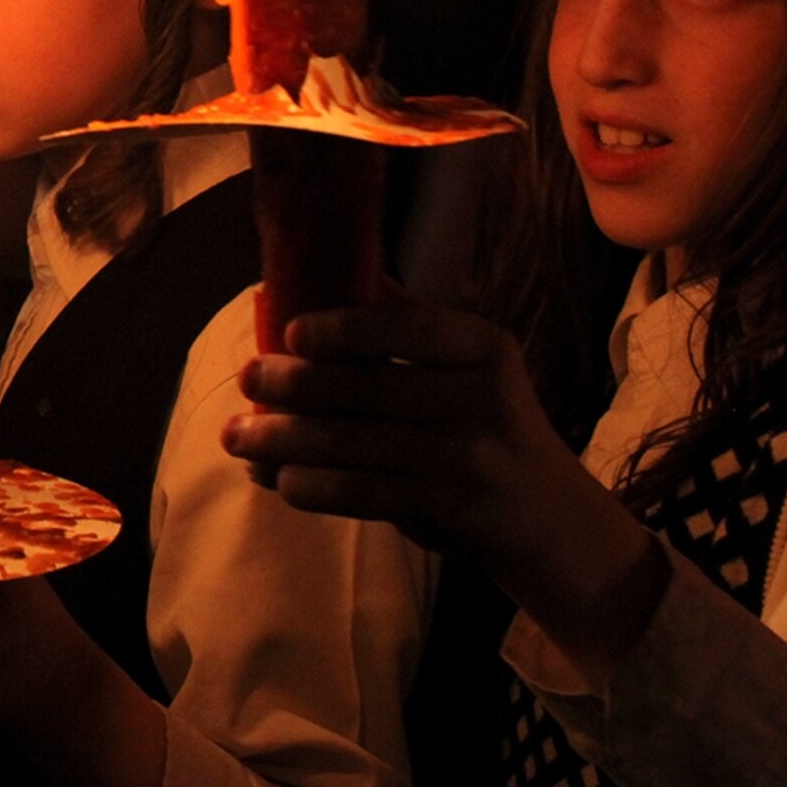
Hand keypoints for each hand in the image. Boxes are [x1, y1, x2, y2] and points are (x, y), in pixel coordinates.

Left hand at [224, 298, 670, 679]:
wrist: (549, 520)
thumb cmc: (487, 426)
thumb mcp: (468, 366)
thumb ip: (407, 322)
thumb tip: (336, 266)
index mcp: (483, 347)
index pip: (406, 326)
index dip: (342, 328)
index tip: (290, 332)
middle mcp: (482, 397)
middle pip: (365, 387)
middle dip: (291, 384)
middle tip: (246, 378)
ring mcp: (468, 455)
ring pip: (351, 442)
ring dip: (281, 440)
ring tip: (237, 436)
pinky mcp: (449, 505)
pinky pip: (359, 491)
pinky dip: (308, 484)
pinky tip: (276, 477)